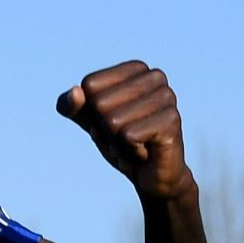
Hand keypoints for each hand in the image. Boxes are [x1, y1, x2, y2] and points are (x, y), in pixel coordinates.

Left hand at [57, 60, 194, 199]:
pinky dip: (128, 152)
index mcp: (136, 68)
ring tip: (135, 144)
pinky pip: (127, 136)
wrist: (151, 175)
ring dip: (116, 142)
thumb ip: (71, 106)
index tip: (113, 121)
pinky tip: (144, 153)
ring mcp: (167, 97)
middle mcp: (154, 77)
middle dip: (105, 129)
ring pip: (112, 121)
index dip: (93, 111)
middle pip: (99, 104)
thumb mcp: (89, 121)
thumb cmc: (120, 141)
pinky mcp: (172, 121)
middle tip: (125, 137)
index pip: (89, 86)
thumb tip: (75, 93)